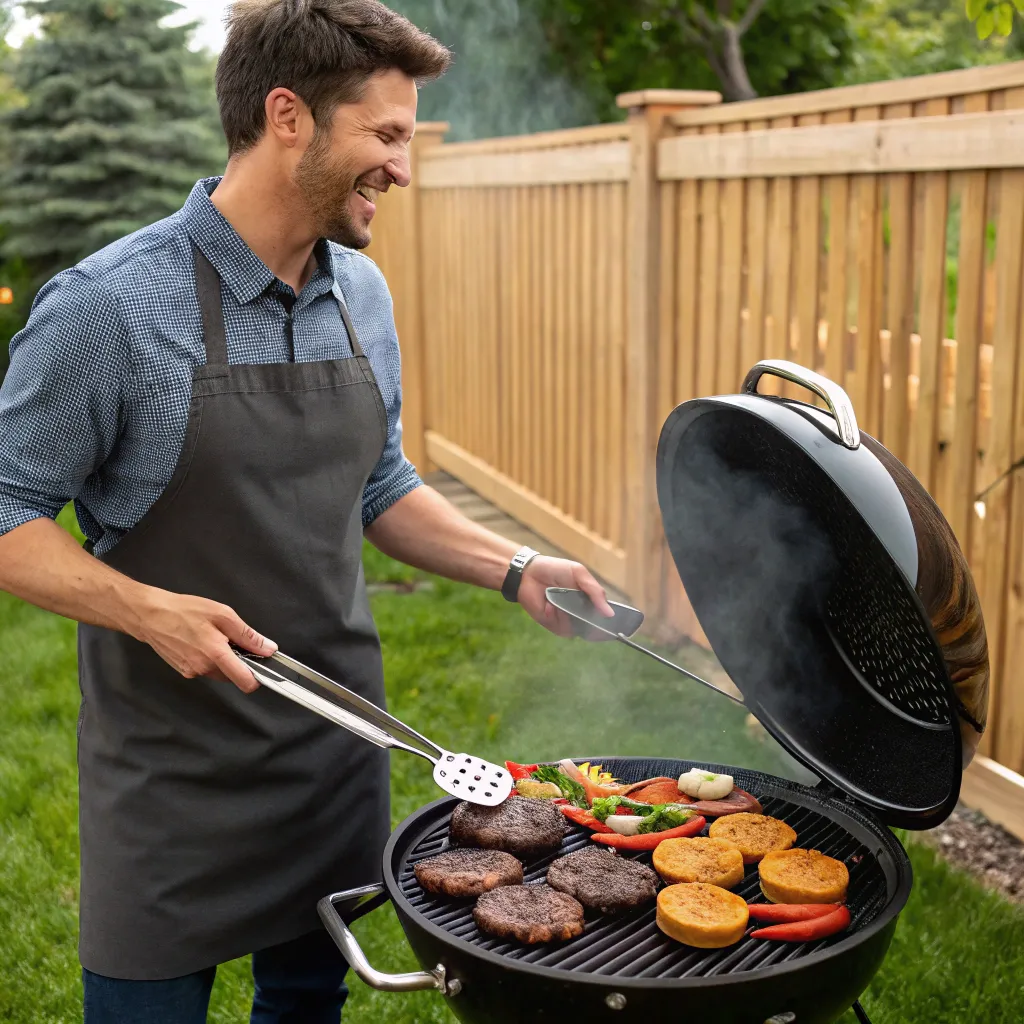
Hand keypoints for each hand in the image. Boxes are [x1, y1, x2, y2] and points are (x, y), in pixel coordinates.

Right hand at [129, 587, 275, 692]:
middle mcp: (203, 668)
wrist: (149, 615)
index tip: (261, 664)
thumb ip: (247, 635)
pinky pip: (206, 669)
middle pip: (233, 676)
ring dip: (224, 660)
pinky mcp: (184, 670)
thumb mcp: (222, 614)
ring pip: (220, 672)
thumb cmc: (184, 611)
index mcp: (216, 654)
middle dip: (239, 661)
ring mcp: (192, 672)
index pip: (245, 681)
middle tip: (231, 639)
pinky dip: (210, 659)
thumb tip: (268, 648)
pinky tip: (201, 641)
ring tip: (213, 637)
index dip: (258, 676)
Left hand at [515, 556, 614, 637]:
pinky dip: (555, 616)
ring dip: (569, 615)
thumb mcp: (579, 573)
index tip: (613, 624)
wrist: (529, 573)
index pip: (604, 617)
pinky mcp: (553, 625)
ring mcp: (567, 620)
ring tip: (558, 599)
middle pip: (593, 628)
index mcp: (589, 600)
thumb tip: (610, 613)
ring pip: (577, 629)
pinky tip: (549, 605)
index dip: (609, 622)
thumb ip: (595, 592)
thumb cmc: (555, 570)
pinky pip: (561, 628)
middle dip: (590, 622)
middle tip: (579, 607)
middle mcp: (580, 613)